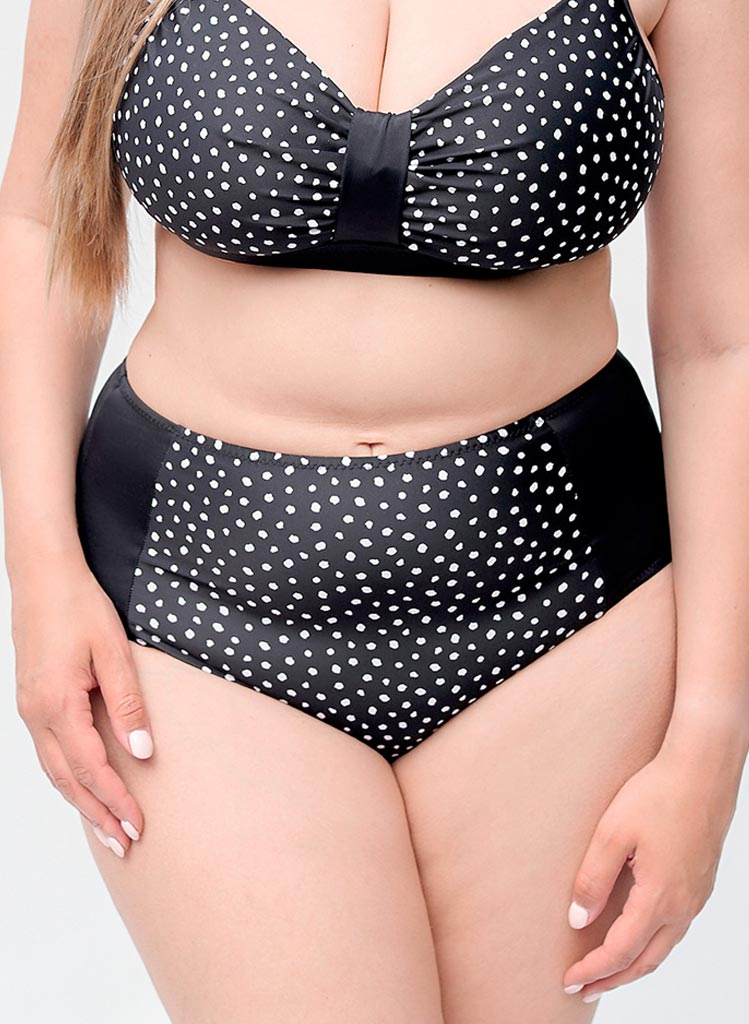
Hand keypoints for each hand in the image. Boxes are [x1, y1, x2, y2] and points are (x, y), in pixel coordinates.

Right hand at [12, 556, 153, 857]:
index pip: (91, 768)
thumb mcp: (114, 651)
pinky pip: (47, 752)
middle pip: (68, 781)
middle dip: (98, 815)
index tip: (139, 825)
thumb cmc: (79, 605)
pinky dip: (67, 778)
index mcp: (58, 703)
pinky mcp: (30, 700)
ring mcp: (28, 708)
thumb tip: (143, 753)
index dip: (115, 800)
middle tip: (125, 844)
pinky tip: (83, 787)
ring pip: (53, 771)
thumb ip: (128, 704)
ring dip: (81, 802)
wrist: (42, 574)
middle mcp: (36, 713)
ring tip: (108, 829)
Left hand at [561, 744, 741, 1002]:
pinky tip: (636, 934)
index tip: (569, 981)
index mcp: (660, 897)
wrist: (702, 769)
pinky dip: (651, 943)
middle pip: (645, 961)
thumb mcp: (612, 833)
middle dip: (613, 979)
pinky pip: (675, 928)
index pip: (621, 951)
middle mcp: (683, 905)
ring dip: (633, 965)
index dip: (593, 970)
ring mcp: (696, 896)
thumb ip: (593, 879)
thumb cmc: (657, 793)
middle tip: (583, 989)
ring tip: (606, 971)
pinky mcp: (700, 882)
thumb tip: (577, 919)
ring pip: (663, 947)